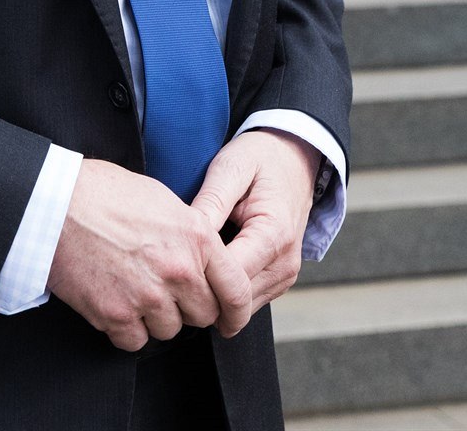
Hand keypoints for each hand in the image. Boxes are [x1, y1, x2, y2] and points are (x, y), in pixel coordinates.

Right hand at [47, 158, 251, 350]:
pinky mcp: (115, 315)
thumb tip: (202, 258)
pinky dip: (125, 328)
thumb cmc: (104, 193)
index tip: (230, 320)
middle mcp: (178, 269)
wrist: (55, 203)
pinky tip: (114, 300)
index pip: (237, 290)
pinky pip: (135, 341)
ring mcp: (146, 295)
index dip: (237, 312)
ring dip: (154, 316)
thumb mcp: (161, 199)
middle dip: (187, 306)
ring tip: (131, 285)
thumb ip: (190, 232)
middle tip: (163, 288)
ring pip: (169, 329)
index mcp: (196, 236)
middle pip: (203, 315)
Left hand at [191, 130, 317, 325]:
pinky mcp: (279, 280)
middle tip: (173, 265)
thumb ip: (211, 201)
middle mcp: (284, 263)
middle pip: (234, 300)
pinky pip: (248, 299)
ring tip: (190, 263)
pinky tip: (209, 266)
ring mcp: (285, 276)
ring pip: (240, 307)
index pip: (229, 280)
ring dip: (213, 292)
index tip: (171, 260)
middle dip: (201, 288)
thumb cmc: (261, 158)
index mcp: (273, 235)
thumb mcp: (231, 167)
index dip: (196, 275)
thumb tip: (187, 233)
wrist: (294, 158)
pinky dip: (226, 290)